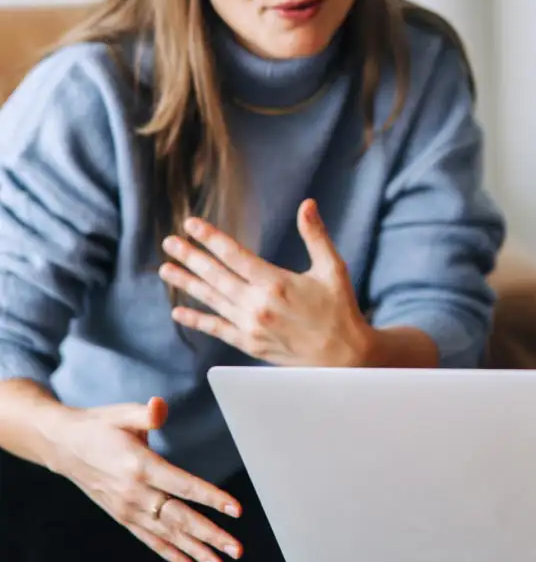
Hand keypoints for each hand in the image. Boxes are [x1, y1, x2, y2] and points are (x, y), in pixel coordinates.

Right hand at [48, 397, 242, 561]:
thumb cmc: (100, 426)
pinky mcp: (122, 517)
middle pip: (180, 519)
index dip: (212, 498)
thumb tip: (159, 406)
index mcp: (140, 467)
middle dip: (210, 535)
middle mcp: (135, 494)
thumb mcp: (123, 414)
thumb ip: (147, 414)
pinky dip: (172, 555)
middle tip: (237, 550)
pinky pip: (151, 541)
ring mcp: (127, 510)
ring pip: (168, 535)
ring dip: (196, 552)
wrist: (63, 445)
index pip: (184, 486)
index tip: (236, 510)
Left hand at [159, 198, 374, 366]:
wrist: (343, 356)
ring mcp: (252, 326)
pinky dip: (197, 320)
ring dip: (187, 283)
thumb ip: (315, 235)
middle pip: (216, 276)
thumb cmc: (340, 309)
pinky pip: (217, 329)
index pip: (235, 255)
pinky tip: (179, 311)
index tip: (191, 224)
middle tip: (169, 242)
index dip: (211, 238)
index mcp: (277, 282)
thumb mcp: (332, 268)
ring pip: (212, 300)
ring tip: (166, 268)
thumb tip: (307, 204)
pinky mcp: (250, 344)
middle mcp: (258, 305)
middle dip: (191, 257)